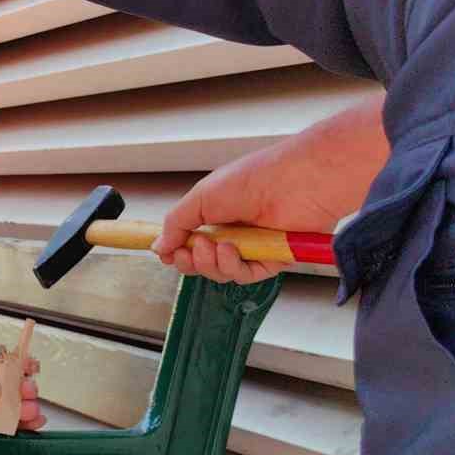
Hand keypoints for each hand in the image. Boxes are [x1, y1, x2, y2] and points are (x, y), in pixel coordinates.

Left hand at [0, 353, 42, 430]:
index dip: (17, 365)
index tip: (31, 365)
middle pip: (8, 388)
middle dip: (23, 389)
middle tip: (30, 391)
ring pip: (8, 408)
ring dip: (24, 409)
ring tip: (33, 410)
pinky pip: (1, 428)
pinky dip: (18, 427)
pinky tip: (31, 425)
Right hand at [151, 143, 347, 283]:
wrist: (294, 182)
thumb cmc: (253, 179)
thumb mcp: (201, 197)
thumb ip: (176, 224)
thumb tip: (159, 246)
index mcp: (216, 213)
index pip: (189, 241)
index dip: (177, 251)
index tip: (166, 254)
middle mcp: (234, 231)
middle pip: (202, 261)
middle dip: (191, 260)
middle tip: (190, 251)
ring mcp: (253, 246)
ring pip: (222, 271)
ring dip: (211, 264)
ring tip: (215, 247)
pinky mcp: (273, 259)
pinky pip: (247, 275)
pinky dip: (234, 268)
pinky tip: (232, 251)